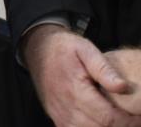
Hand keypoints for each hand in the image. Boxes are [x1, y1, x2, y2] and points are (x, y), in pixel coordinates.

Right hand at [22, 24, 140, 125]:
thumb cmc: (63, 48)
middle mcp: (66, 106)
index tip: (139, 116)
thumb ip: (104, 69)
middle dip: (121, 125)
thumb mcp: (85, 49)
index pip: (108, 117)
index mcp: (75, 89)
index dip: (129, 121)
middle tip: (134, 119)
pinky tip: (100, 122)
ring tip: (119, 119)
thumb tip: (123, 87)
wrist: (37, 49)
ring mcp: (60, 114)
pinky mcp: (57, 117)